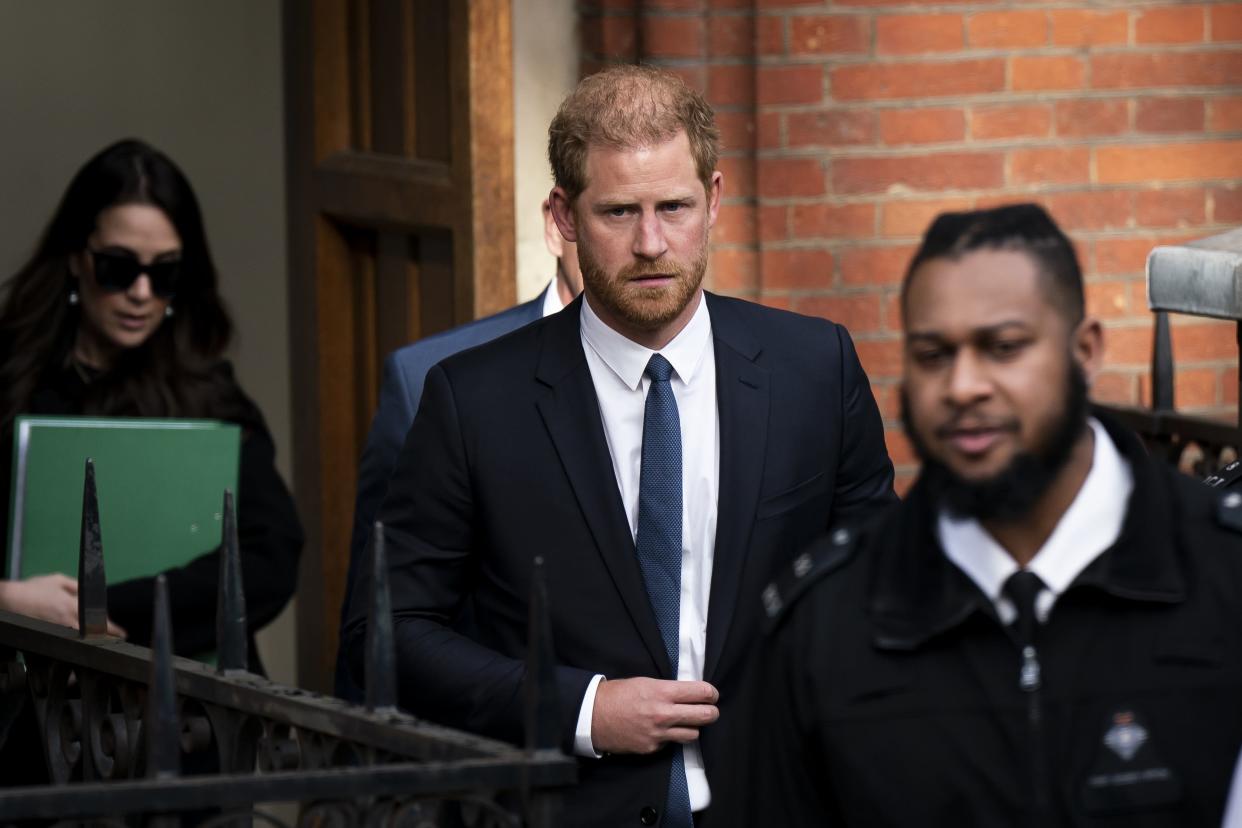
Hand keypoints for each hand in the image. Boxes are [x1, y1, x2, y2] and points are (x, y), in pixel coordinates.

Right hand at [0, 574, 125, 636]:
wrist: (9, 601)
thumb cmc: (33, 588)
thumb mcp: (57, 580)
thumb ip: (76, 586)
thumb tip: (91, 591)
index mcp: (73, 605)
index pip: (99, 620)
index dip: (113, 629)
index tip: (122, 634)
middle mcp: (67, 620)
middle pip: (92, 634)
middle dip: (105, 638)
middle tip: (115, 640)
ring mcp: (57, 630)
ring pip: (81, 639)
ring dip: (91, 640)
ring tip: (101, 641)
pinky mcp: (48, 635)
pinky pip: (67, 641)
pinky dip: (75, 642)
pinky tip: (79, 641)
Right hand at [591, 677, 718, 753]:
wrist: (593, 716)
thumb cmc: (618, 695)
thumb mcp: (645, 682)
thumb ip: (668, 689)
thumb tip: (689, 693)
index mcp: (662, 692)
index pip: (700, 692)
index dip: (711, 693)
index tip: (711, 694)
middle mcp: (663, 714)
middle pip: (705, 716)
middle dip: (712, 712)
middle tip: (710, 710)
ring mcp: (658, 734)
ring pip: (693, 734)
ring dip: (692, 727)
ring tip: (685, 721)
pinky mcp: (651, 748)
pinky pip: (671, 743)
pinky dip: (669, 737)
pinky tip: (660, 730)